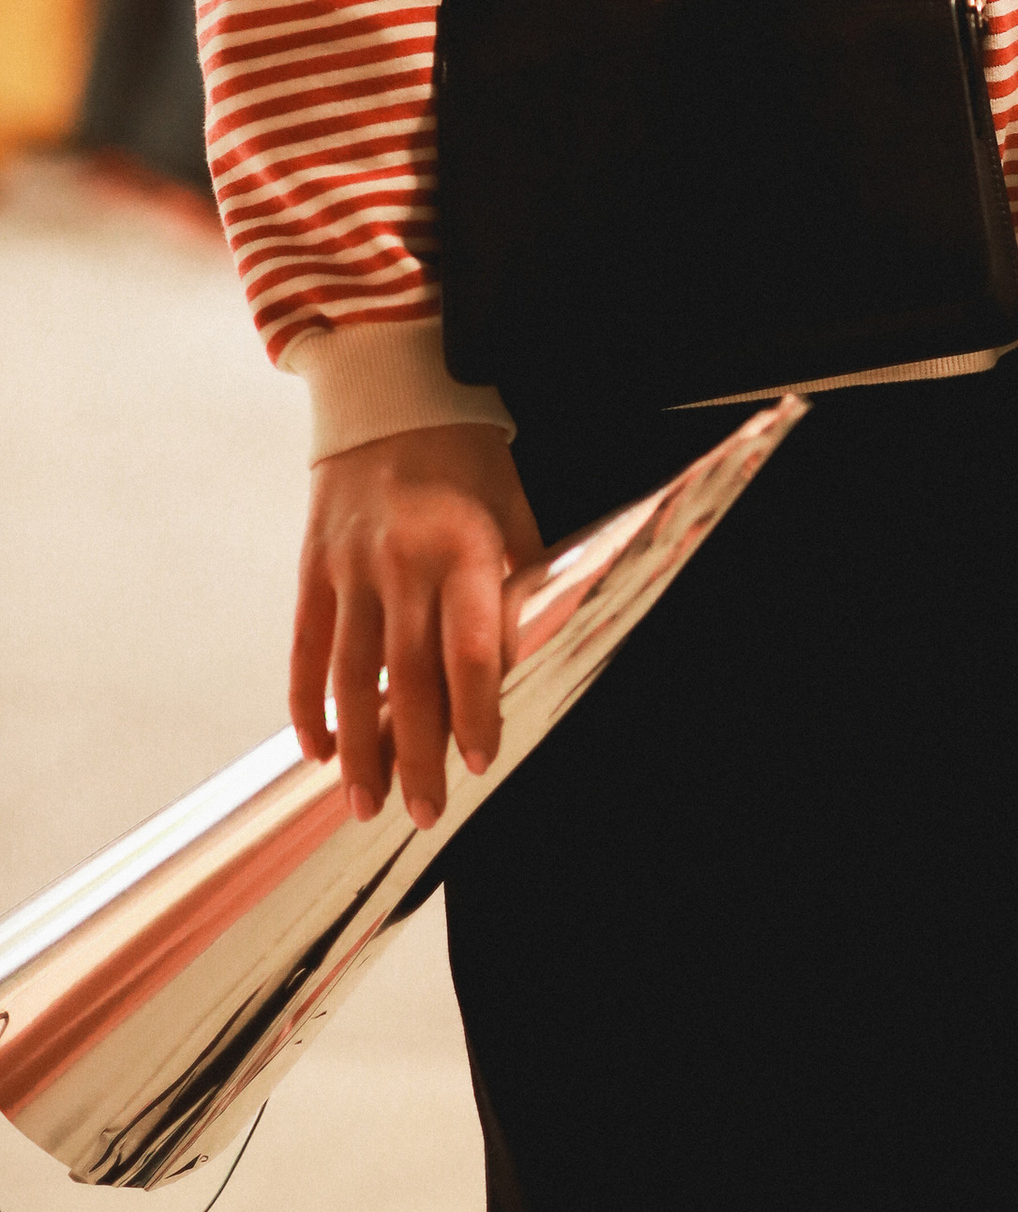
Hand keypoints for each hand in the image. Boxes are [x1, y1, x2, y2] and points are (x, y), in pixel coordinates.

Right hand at [290, 424, 541, 830]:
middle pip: (405, 676)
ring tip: (366, 803)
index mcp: (466, 547)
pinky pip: (305, 650)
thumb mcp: (516, 514)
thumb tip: (515, 676)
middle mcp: (403, 561)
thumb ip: (518, 592)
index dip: (475, 709)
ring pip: (348, 675)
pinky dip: (308, 705)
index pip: (471, 647)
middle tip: (425, 814)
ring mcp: (349, 566)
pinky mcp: (312, 569)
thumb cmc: (472, 465)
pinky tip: (318, 750)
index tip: (480, 762)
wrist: (390, 396)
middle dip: (414, 754)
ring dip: (356, 747)